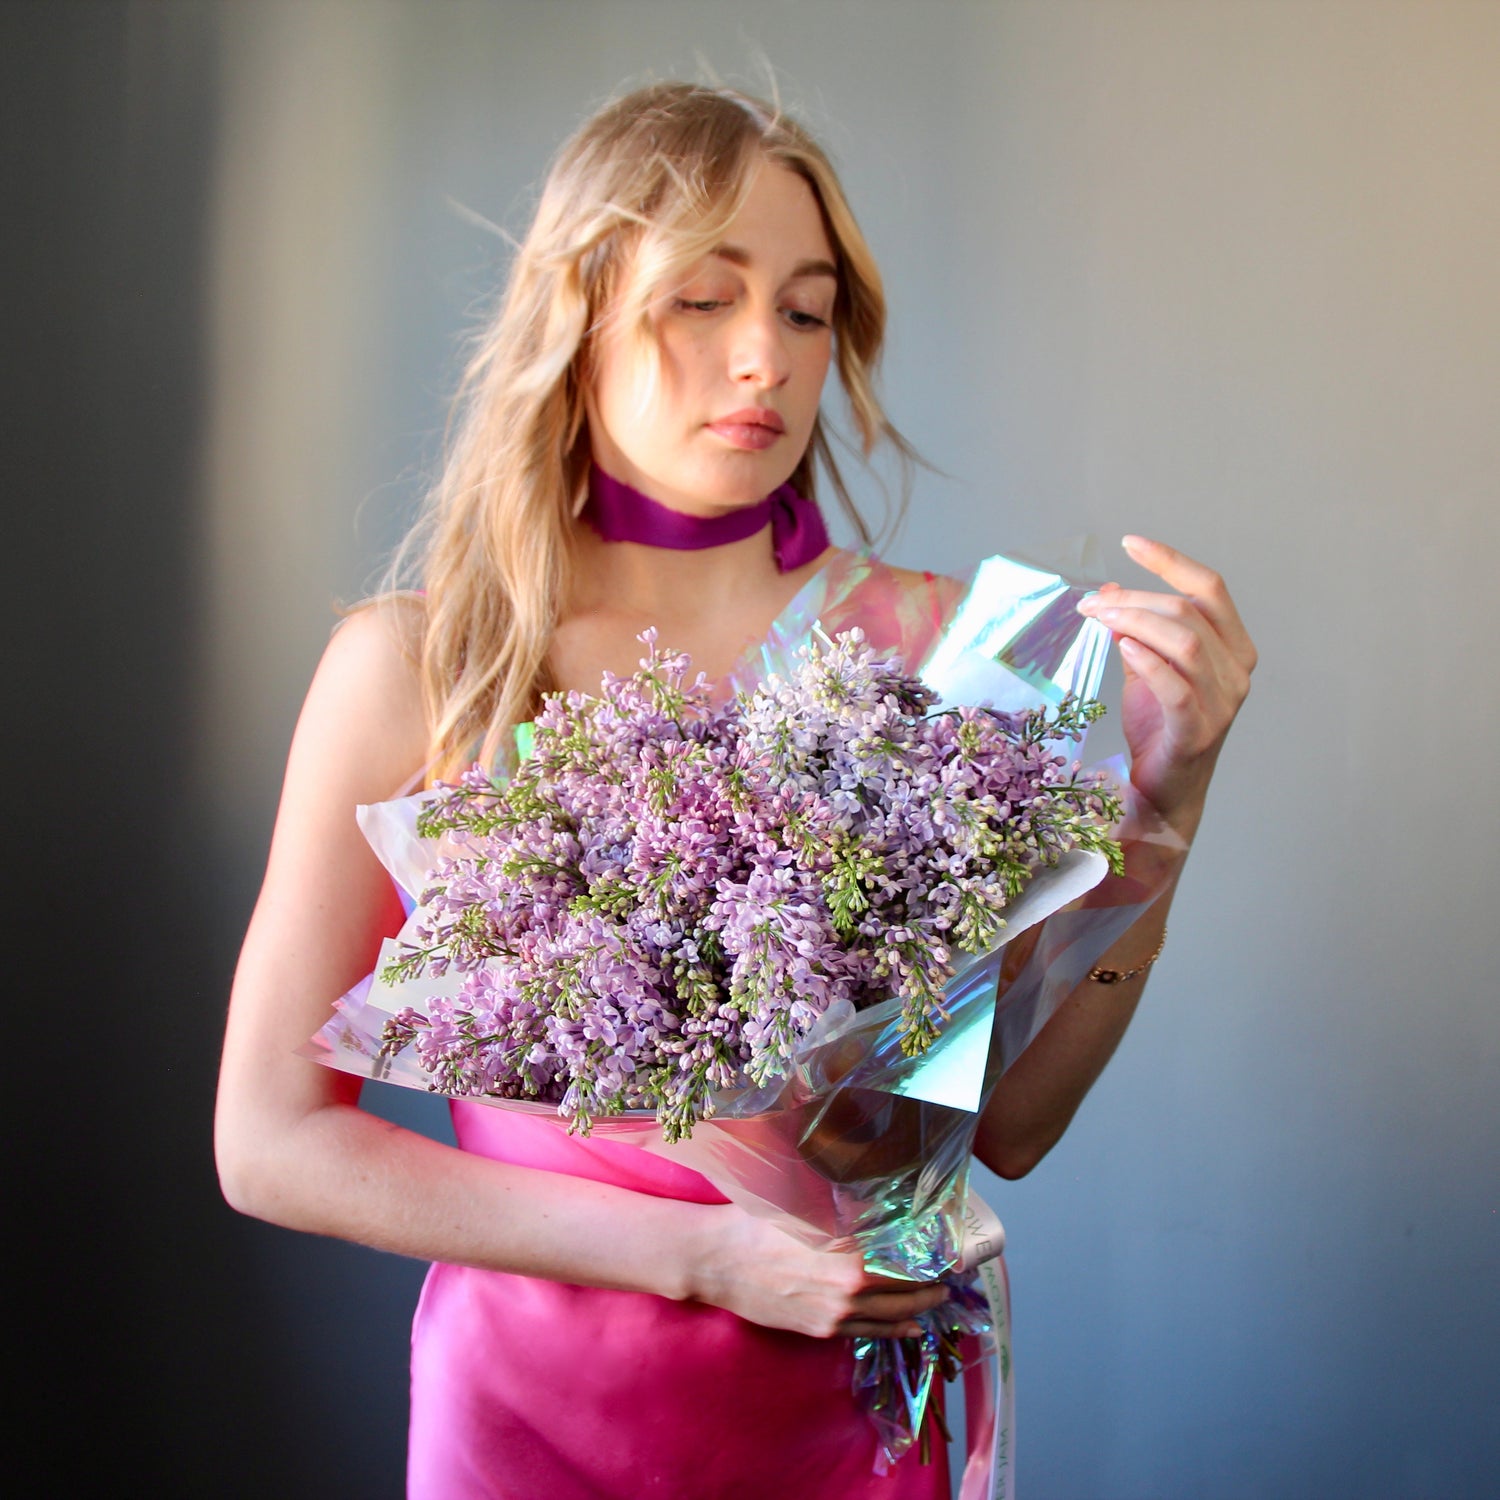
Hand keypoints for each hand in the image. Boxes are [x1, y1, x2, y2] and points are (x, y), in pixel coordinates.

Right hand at [686, 1204, 948, 1339]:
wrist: (715, 1261)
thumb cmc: (757, 1222)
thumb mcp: (804, 1202)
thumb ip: (844, 1204)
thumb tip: (876, 1187)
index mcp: (850, 1257)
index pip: (908, 1261)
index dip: (936, 1257)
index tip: (955, 1249)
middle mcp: (849, 1292)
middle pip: (907, 1292)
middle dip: (934, 1283)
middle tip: (954, 1272)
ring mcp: (834, 1316)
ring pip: (891, 1318)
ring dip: (920, 1308)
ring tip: (939, 1297)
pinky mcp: (819, 1330)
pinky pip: (867, 1332)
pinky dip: (894, 1328)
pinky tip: (910, 1325)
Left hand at [1077, 536, 1255, 838]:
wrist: (1164, 792)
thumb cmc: (1160, 728)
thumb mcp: (1146, 669)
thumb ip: (1136, 631)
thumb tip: (1108, 589)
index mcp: (1233, 647)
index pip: (1210, 588)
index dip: (1171, 560)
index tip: (1130, 542)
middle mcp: (1237, 671)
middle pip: (1190, 612)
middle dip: (1135, 597)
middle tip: (1090, 603)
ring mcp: (1223, 704)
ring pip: (1185, 643)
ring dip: (1135, 622)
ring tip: (1098, 619)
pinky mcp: (1198, 732)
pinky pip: (1178, 688)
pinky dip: (1149, 662)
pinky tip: (1123, 648)